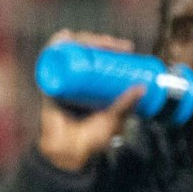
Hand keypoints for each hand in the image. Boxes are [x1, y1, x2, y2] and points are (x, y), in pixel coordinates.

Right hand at [37, 29, 144, 172]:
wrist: (68, 154)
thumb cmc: (90, 141)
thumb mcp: (114, 120)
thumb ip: (126, 106)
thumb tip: (143, 87)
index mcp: (92, 86)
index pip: (101, 59)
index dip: (112, 49)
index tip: (127, 49)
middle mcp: (76, 80)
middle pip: (86, 51)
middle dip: (101, 41)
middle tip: (115, 45)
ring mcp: (63, 82)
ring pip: (70, 53)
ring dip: (82, 40)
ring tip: (97, 40)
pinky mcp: (50, 87)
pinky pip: (49, 64)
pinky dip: (54, 47)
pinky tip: (64, 36)